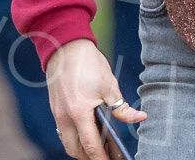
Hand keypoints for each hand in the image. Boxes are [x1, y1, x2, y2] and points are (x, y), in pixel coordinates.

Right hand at [46, 39, 146, 159]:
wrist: (64, 46)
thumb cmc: (88, 64)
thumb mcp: (109, 85)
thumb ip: (122, 108)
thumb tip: (140, 118)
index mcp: (79, 112)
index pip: (90, 145)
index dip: (102, 158)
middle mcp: (64, 117)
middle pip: (75, 150)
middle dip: (89, 157)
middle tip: (106, 156)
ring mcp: (57, 113)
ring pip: (67, 142)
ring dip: (81, 148)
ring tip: (99, 146)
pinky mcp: (55, 108)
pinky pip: (63, 130)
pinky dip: (75, 136)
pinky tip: (88, 132)